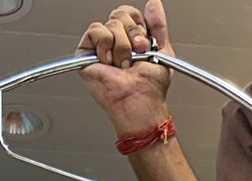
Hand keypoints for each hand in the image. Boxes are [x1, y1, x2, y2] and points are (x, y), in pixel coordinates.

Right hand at [78, 1, 172, 134]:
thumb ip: (158, 24)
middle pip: (120, 13)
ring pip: (110, 23)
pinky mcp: (87, 52)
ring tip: (123, 64)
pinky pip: (95, 30)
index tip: (145, 42)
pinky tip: (109, 61)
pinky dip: (105, 44)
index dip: (139, 24)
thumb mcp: (163, 49)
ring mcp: (101, 46)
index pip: (130, 13)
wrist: (139, 100)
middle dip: (132, 34)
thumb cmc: (150, 86)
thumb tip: (154, 3)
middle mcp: (116, 40)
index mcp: (131, 38)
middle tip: (137, 53)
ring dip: (122, 45)